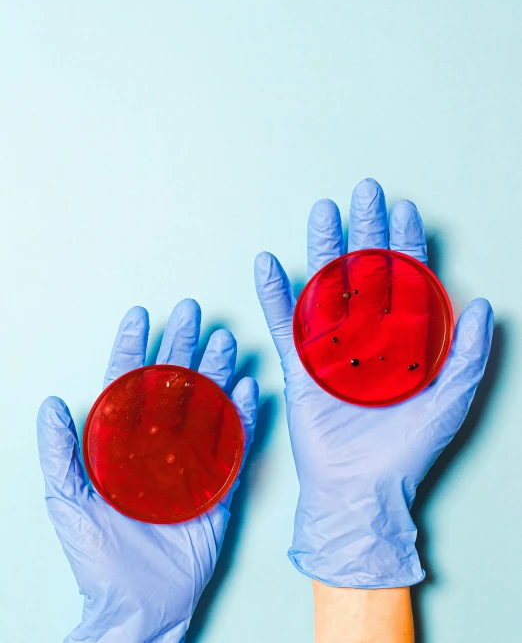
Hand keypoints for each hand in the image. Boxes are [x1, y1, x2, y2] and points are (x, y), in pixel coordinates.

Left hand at [37, 299, 257, 641]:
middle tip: (193, 312)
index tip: (140, 315)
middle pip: (172, 385)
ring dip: (216, 372)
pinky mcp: (218, 484)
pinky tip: (247, 387)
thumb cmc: (97, 557)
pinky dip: (241, 415)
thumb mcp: (67, 501)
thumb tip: (50, 403)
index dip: (133, 347)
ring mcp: (191, 461)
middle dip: (181, 346)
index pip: (128, 384)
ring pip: (206, 405)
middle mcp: (158, 444)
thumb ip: (59, 452)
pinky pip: (233, 443)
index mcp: (123, 443)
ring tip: (224, 341)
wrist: (138, 605)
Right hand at [254, 178, 492, 587]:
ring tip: (322, 212)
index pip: (406, 279)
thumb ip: (470, 353)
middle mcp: (366, 334)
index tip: (405, 208)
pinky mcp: (301, 364)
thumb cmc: (408, 449)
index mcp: (403, 338)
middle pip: (365, 270)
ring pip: (326, 285)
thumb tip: (486, 304)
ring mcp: (331, 346)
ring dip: (322, 248)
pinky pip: (285, 323)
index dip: (406, 243)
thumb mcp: (451, 400)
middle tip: (365, 190)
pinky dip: (275, 294)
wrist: (363, 490)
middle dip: (366, 228)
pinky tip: (268, 263)